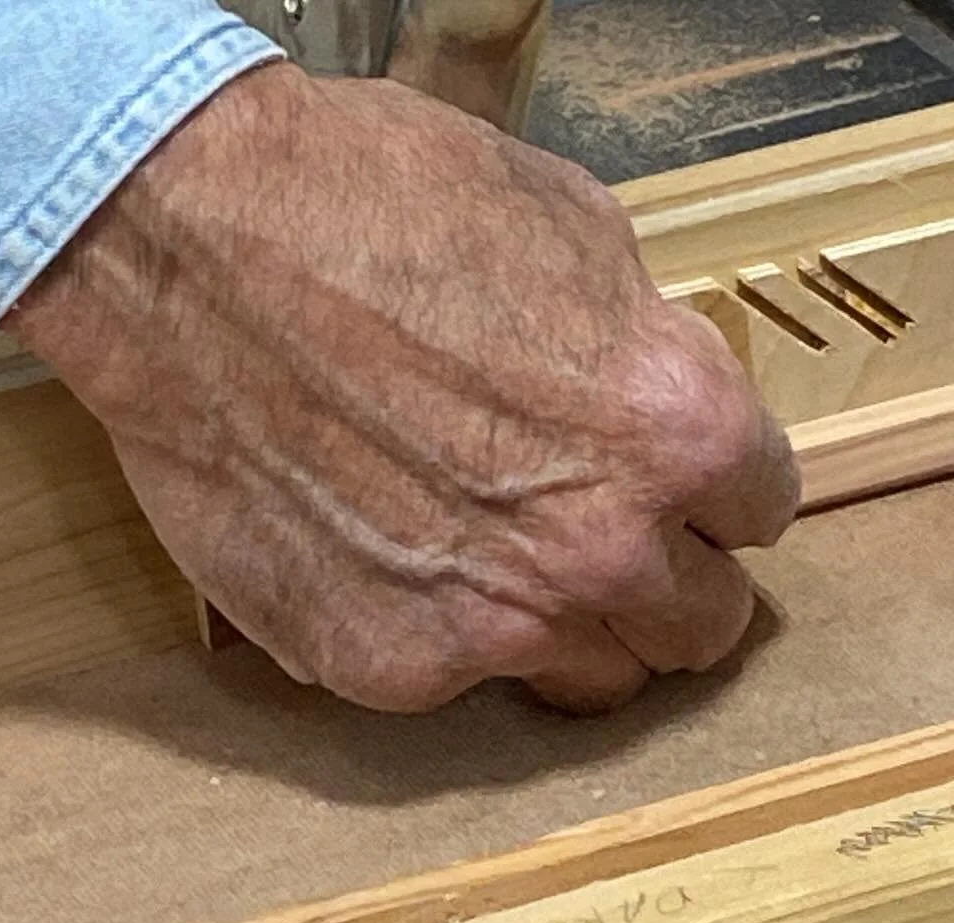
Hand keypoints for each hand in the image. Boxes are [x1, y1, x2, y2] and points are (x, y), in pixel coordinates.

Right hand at [3, 63, 798, 713]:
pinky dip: (446, 637)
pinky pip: (461, 684)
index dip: (725, 496)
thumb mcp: (573, 233)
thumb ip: (647, 353)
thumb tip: (659, 405)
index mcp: (676, 430)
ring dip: (577, 635)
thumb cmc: (371, 208)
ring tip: (515, 575)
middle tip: (622, 553)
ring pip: (596, 683)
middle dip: (675, 585)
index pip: (763, 512)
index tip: (694, 497)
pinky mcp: (390, 667)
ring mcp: (495, 625)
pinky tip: (397, 564)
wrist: (189, 250)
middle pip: (703, 626)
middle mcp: (603, 549)